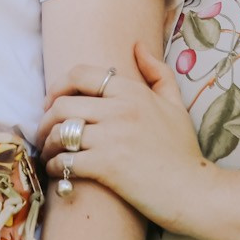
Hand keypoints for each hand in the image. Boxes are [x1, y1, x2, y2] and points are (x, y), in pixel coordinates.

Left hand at [36, 42, 212, 233]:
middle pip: (62, 104)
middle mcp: (119, 110)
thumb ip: (158, 73)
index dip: (58, 86)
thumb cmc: (184, 151)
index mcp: (132, 92)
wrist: (195, 192)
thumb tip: (137, 46)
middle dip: (45, 119)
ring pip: (60, 132)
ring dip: (47, 144)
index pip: (81, 75)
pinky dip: (54, 166)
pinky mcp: (106, 166)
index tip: (52, 101)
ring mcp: (111, 138)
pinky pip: (65, 160)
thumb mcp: (176, 105)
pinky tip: (56, 170)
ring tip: (49, 152)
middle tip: (45, 132)